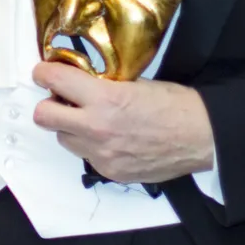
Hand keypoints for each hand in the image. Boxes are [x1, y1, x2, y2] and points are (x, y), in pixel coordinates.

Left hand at [31, 61, 215, 185]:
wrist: (201, 137)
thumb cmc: (174, 105)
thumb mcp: (134, 82)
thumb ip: (102, 84)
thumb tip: (78, 80)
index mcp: (104, 99)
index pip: (54, 80)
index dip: (44, 73)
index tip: (43, 72)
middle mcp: (96, 128)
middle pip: (44, 116)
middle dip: (48, 105)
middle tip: (60, 99)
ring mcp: (101, 154)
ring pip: (62, 138)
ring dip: (69, 127)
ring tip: (88, 119)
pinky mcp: (109, 172)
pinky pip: (85, 156)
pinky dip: (90, 146)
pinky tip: (109, 138)